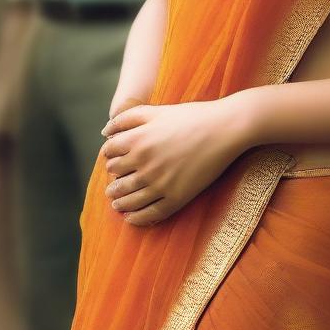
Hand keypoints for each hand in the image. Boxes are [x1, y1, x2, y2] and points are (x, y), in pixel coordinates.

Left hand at [100, 97, 253, 226]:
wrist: (225, 129)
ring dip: (119, 202)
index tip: (115, 157)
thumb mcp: (156, 110)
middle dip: (113, 180)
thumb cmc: (192, 116)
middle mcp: (144, 164)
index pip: (110, 154)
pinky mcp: (176, 198)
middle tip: (114, 183)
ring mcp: (159, 184)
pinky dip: (136, 218)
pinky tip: (131, 218)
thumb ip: (127, 118)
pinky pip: (149, 214)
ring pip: (128, 200)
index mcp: (138, 140)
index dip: (110, 155)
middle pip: (116, 178)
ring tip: (117, 203)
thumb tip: (105, 131)